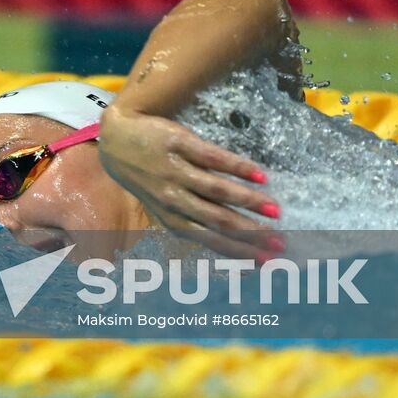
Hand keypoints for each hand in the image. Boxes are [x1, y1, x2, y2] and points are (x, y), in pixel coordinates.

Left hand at [97, 105, 281, 259]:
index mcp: (170, 216)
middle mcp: (172, 197)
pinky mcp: (178, 144)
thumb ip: (190, 219)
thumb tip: (230, 240)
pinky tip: (259, 176)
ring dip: (248, 201)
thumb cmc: (147, 174)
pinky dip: (237, 168)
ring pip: (215, 190)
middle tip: (280, 242)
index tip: (267, 261)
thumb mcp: (161, 203)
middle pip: (216, 218)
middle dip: (250, 233)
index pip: (209, 239)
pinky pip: (212, 158)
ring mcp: (174, 170)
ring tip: (275, 210)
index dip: (238, 251)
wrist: (117, 137)